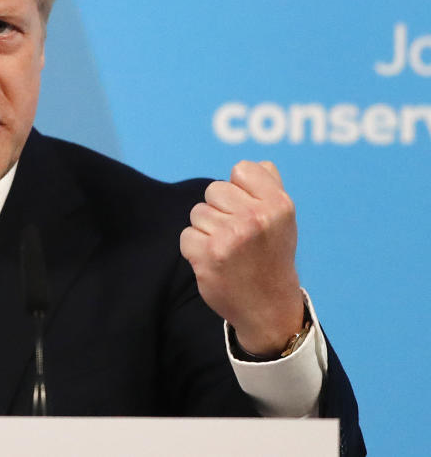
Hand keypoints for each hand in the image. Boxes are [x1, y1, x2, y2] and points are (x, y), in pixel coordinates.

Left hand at [179, 161, 304, 356]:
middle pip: (214, 190)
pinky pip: (187, 235)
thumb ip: (271, 187)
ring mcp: (230, 237)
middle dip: (220, 210)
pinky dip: (195, 248)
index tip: (248, 210)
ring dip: (207, 230)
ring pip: (198, 212)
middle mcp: (255, 218)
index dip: (239, 189)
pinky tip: (214, 261)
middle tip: (238, 235)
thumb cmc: (271, 255)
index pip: (241, 169)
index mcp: (278, 205)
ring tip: (228, 249)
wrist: (268, 307)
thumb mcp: (283, 220)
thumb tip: (258, 163)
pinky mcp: (208, 255)